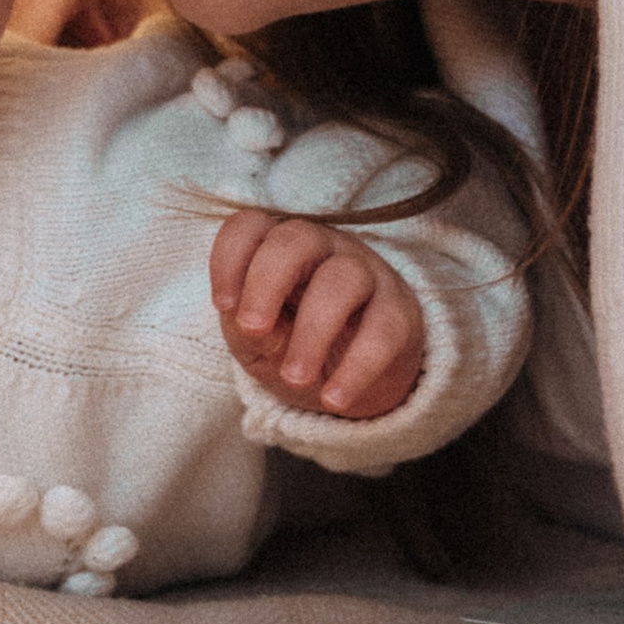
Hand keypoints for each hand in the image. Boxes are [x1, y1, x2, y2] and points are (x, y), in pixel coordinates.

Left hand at [209, 209, 425, 420]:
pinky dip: (357, 368)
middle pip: (297, 238)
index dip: (230, 258)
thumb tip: (256, 326)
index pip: (251, 226)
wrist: (346, 383)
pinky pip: (384, 330)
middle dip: (267, 283)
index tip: (223, 305)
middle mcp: (323, 249)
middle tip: (252, 330)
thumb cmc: (291, 346)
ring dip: (313, 332)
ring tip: (295, 378)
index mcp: (278, 249)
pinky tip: (335, 397)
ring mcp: (365, 274)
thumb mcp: (257, 343)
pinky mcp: (400, 312)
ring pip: (343, 279)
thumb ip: (249, 330)